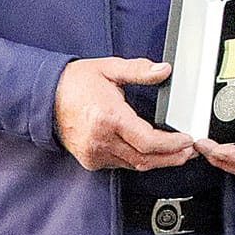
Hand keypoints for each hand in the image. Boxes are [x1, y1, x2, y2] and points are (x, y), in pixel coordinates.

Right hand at [55, 57, 195, 171]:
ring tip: (177, 153)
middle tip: (190, 151)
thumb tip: (162, 70)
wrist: (44, 97)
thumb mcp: (109, 68)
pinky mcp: (90, 160)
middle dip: (172, 157)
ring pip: (135, 165)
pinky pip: (121, 164)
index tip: (188, 140)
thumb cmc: (74, 83)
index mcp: (108, 118)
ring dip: (158, 161)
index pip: (148, 141)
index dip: (172, 145)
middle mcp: (100, 140)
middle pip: (145, 159)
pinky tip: (152, 153)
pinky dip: (139, 160)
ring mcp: (94, 153)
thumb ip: (138, 70)